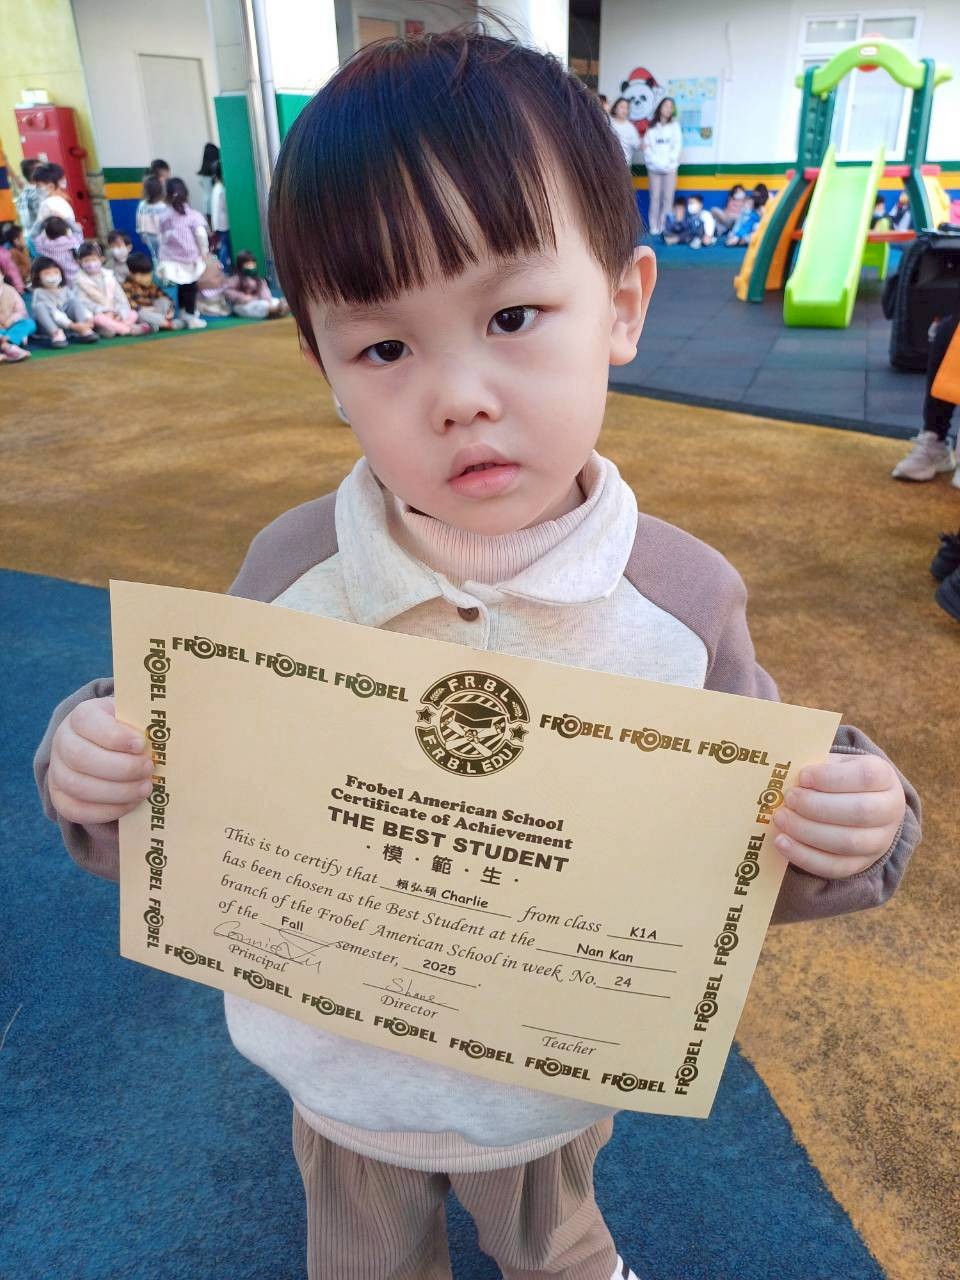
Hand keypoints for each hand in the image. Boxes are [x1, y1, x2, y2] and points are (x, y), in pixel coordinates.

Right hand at [48, 696, 153, 824]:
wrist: (106, 748)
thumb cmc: (127, 730)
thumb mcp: (134, 717)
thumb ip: (144, 721)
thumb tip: (164, 734)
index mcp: (81, 716)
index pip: (87, 721)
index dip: (114, 736)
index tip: (141, 745)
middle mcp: (63, 742)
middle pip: (81, 758)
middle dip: (121, 768)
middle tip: (149, 769)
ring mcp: (57, 771)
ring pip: (78, 786)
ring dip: (118, 792)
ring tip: (145, 788)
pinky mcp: (60, 798)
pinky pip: (77, 810)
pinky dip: (107, 810)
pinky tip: (132, 804)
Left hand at [772, 754, 905, 878]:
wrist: (863, 804)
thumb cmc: (840, 779)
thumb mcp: (835, 764)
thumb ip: (817, 768)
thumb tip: (787, 777)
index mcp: (884, 777)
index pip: (865, 776)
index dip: (831, 777)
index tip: (803, 776)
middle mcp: (890, 810)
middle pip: (859, 812)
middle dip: (817, 806)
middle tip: (789, 799)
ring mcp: (880, 841)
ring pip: (847, 843)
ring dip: (807, 832)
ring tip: (780, 818)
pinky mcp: (862, 864)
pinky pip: (835, 867)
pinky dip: (804, 856)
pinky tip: (782, 842)